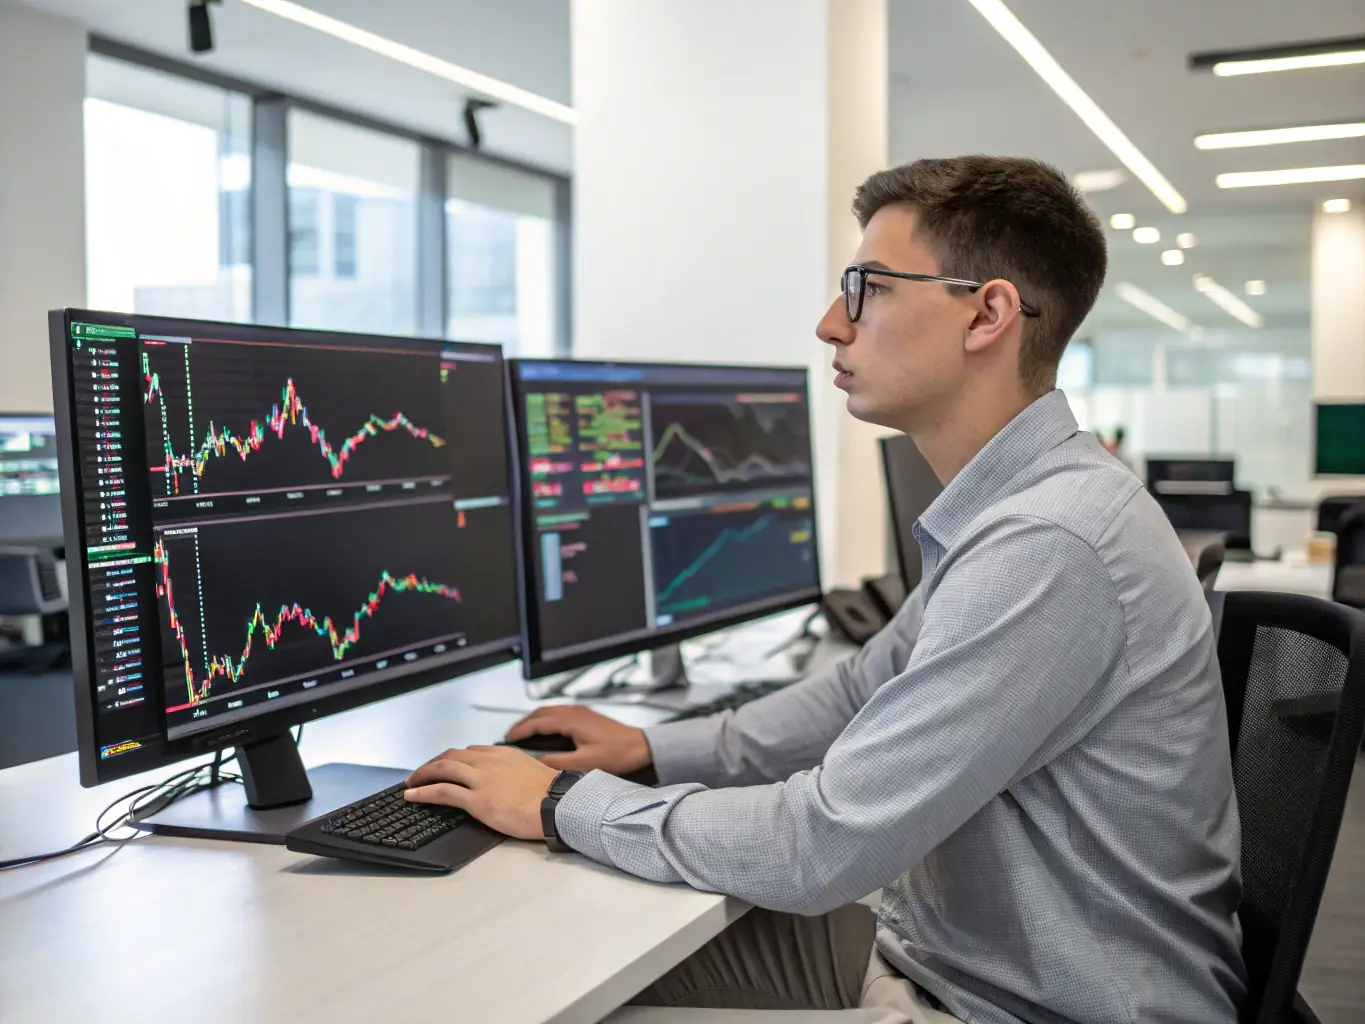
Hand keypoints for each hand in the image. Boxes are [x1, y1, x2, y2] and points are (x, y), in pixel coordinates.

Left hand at [404, 746, 556, 840]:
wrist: (559, 805)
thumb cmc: (552, 795)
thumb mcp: (533, 773)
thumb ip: (515, 773)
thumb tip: (510, 782)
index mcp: (503, 754)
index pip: (470, 751)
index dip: (452, 758)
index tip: (444, 764)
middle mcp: (489, 761)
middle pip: (451, 756)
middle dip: (432, 763)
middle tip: (421, 773)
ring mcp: (482, 779)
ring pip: (442, 769)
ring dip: (422, 774)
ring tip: (411, 782)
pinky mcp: (477, 798)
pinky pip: (441, 791)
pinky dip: (423, 792)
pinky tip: (412, 796)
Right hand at [505, 706, 652, 774]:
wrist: (641, 747)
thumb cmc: (618, 754)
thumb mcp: (585, 764)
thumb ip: (558, 763)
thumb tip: (536, 764)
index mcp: (571, 720)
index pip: (537, 722)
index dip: (519, 730)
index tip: (507, 739)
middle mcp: (574, 711)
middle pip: (540, 713)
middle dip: (523, 724)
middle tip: (510, 736)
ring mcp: (580, 711)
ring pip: (549, 711)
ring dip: (534, 721)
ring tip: (523, 734)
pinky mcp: (586, 715)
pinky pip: (558, 713)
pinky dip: (546, 720)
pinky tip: (544, 732)